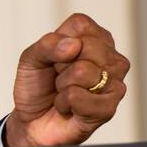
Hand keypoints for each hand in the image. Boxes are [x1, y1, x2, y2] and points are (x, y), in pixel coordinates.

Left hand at [4, 13, 129, 146]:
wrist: (31, 121)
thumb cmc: (37, 86)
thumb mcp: (31, 58)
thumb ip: (47, 44)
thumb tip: (73, 45)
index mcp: (94, 38)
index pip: (80, 25)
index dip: (58, 43)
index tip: (54, 58)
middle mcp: (111, 58)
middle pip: (86, 47)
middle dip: (61, 66)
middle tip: (59, 78)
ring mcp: (114, 83)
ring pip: (83, 72)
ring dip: (62, 86)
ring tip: (64, 92)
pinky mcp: (109, 108)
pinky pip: (78, 97)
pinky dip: (64, 103)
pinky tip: (68, 107)